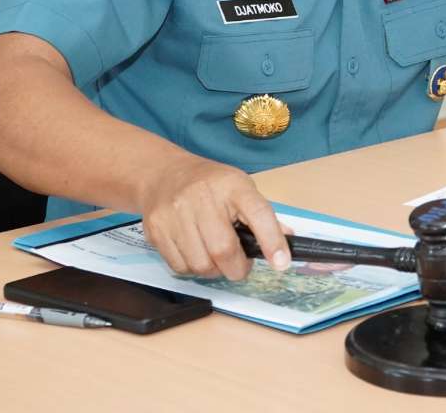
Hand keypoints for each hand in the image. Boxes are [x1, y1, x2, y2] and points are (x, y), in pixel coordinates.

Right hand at [138, 155, 290, 280]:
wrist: (163, 173)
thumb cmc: (210, 184)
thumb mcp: (241, 188)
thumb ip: (262, 215)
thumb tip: (289, 241)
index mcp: (232, 185)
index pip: (257, 213)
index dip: (271, 240)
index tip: (281, 263)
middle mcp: (202, 196)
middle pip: (224, 249)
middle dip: (237, 268)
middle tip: (239, 266)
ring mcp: (175, 213)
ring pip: (201, 264)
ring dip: (214, 271)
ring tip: (216, 258)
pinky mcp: (156, 230)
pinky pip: (180, 267)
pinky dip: (193, 269)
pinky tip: (196, 253)